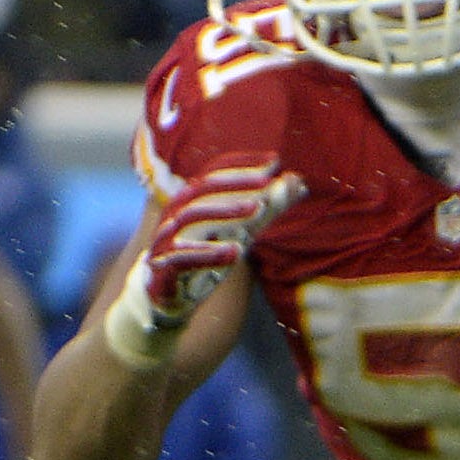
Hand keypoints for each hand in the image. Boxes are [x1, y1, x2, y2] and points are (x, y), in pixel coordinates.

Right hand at [114, 155, 299, 357]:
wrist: (163, 300)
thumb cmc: (203, 259)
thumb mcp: (239, 232)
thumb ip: (266, 209)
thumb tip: (297, 182)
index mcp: (190, 203)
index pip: (215, 175)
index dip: (242, 166)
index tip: (274, 160)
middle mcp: (176, 216)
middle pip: (203, 190)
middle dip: (236, 182)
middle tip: (268, 179)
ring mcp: (166, 241)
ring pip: (192, 218)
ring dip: (226, 211)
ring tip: (259, 208)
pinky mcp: (164, 269)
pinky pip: (184, 258)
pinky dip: (210, 253)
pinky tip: (236, 252)